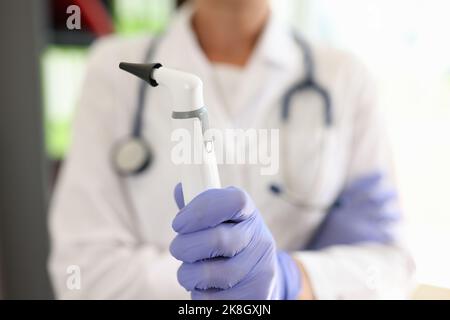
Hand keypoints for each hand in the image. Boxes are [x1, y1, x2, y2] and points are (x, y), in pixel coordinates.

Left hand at [170, 184, 300, 299]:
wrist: (259, 276)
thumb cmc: (229, 242)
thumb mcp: (220, 219)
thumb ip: (199, 205)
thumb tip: (180, 190)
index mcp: (248, 213)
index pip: (233, 201)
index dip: (201, 209)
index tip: (179, 222)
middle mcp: (260, 239)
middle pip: (218, 240)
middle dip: (185, 246)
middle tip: (177, 248)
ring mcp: (261, 270)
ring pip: (209, 274)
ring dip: (187, 274)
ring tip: (190, 272)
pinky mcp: (255, 296)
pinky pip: (213, 299)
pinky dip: (199, 295)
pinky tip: (205, 288)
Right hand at [307, 172, 399, 249]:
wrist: (319, 260)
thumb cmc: (318, 241)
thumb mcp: (325, 222)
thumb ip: (336, 211)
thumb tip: (345, 203)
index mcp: (339, 208)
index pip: (357, 188)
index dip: (370, 180)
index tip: (382, 173)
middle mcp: (351, 215)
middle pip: (373, 201)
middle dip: (385, 196)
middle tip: (394, 193)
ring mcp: (360, 227)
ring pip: (382, 218)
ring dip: (392, 216)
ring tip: (400, 215)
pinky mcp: (367, 241)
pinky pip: (383, 236)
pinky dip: (389, 236)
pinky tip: (394, 236)